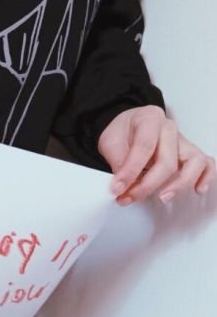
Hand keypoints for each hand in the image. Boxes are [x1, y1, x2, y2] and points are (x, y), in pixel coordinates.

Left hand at [98, 105, 215, 205]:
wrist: (128, 126)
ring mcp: (183, 141)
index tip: (118, 188)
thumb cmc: (122, 132)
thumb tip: (123, 185)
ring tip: (163, 197)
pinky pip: (207, 164)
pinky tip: (197, 189)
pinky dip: (205, 177)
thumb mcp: (110, 142)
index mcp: (149, 119)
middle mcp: (169, 128)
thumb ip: (117, 161)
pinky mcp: (189, 154)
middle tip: (130, 197)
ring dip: (179, 184)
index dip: (130, 171)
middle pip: (168, 160)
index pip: (144, 147)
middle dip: (148, 185)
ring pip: (194, 162)